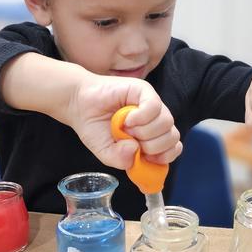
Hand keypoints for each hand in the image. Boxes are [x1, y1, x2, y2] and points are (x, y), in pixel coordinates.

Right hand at [67, 75, 181, 169]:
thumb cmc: (94, 128)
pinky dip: (141, 117)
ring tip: (126, 128)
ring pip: (166, 123)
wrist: (78, 104)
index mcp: (151, 137)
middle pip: (172, 138)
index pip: (173, 148)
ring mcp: (151, 105)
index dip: (163, 156)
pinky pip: (154, 107)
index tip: (146, 158)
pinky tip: (127, 119)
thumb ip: (121, 160)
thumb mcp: (106, 153)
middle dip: (151, 146)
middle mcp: (155, 121)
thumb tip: (135, 150)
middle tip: (130, 141)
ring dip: (144, 131)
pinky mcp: (144, 91)